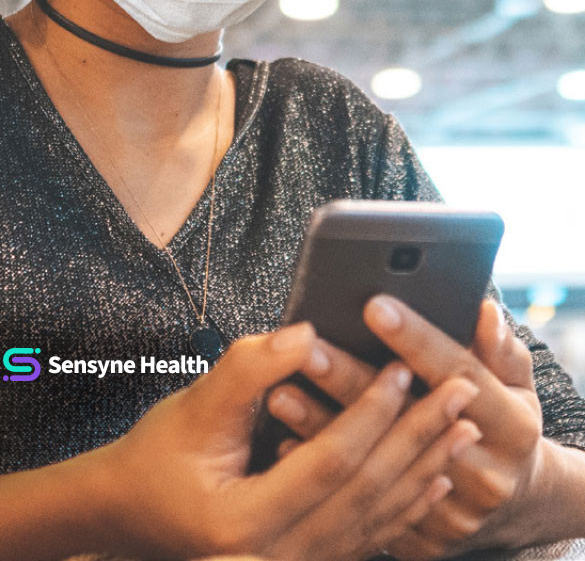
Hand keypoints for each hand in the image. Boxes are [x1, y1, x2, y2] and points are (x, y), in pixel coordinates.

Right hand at [87, 321, 479, 560]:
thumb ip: (250, 368)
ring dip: (423, 471)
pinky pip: (364, 538)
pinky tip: (433, 478)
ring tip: (463, 430)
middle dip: (418, 439)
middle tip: (461, 393)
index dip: (371, 413)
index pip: (331, 462)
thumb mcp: (194, 406)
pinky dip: (404, 506)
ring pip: (373, 520)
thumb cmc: (156, 457)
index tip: (406, 369)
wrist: (129, 514)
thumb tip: (307, 333)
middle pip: (364, 494)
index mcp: (245, 524)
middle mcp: (272, 559)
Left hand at [267, 299, 543, 558]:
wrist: (516, 495)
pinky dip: (322, 475)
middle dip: (351, 381)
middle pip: (406, 419)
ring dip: (324, 427)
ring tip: (281, 394)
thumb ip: (499, 346)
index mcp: (512, 426)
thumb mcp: (515, 379)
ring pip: (375, 467)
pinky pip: (362, 508)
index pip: (456, 369)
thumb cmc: (507, 419)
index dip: (415, 337)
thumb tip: (484, 311)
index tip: (375, 306)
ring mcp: (454, 516)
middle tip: (308, 349)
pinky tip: (286, 446)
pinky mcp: (424, 540)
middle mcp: (486, 475)